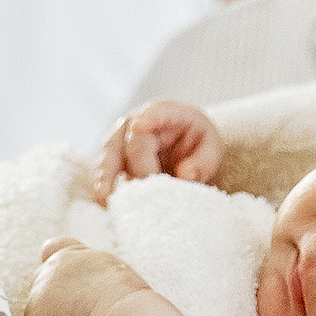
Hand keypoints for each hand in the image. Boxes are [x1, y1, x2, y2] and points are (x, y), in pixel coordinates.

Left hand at [20, 235, 154, 315]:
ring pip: (39, 308)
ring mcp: (39, 291)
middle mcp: (53, 268)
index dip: (56, 262)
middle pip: (43, 280)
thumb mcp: (115, 274)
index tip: (65, 276)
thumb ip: (95, 274)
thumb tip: (92, 288)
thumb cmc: (126, 300)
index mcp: (76, 255)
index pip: (55, 248)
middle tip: (79, 314)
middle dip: (55, 297)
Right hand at [93, 100, 225, 201]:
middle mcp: (136, 122)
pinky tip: (105, 203)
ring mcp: (119, 139)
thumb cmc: (196, 144)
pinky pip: (103, 172)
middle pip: (132, 142)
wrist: (181, 147)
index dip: (148, 119)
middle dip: (140, 168)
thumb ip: (203, 162)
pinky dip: (104, 187)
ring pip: (109, 156)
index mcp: (166, 112)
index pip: (157, 112)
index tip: (139, 127)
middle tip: (150, 193)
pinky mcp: (110, 159)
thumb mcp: (211, 149)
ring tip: (105, 196)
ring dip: (107, 177)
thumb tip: (184, 175)